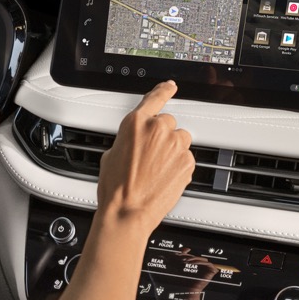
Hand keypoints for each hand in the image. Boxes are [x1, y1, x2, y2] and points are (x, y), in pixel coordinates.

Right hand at [95, 81, 195, 238]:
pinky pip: (186, 158)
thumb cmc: (116, 189)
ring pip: (179, 141)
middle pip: (167, 124)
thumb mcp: (111, 155)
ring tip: (156, 171)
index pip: (154, 99)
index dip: (163, 90)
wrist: (127, 212)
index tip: (170, 86)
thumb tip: (134, 142)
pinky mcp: (187, 161)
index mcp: (135, 124)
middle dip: (161, 138)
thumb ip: (128, 140)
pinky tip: (163, 179)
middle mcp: (157, 130)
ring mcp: (175, 145)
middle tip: (149, 158)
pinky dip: (178, 166)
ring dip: (171, 151)